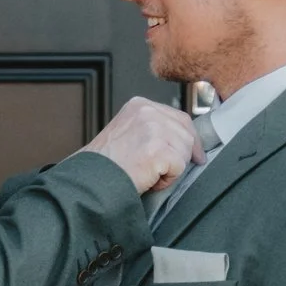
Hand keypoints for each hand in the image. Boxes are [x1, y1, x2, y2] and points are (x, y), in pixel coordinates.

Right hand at [79, 97, 203, 194]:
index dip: (189, 138)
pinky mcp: (159, 150)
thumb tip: (182, 138)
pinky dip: (166, 180)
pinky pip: (179, 168)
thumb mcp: (127, 131)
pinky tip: (148, 179)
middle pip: (186, 134)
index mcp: (140, 105)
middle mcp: (148, 112)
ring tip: (148, 173)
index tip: (194, 154)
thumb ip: (152, 128)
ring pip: (185, 151)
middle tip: (163, 170)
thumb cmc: (106, 163)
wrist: (91, 179)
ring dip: (171, 169)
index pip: (179, 117)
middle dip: (181, 155)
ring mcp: (154, 130)